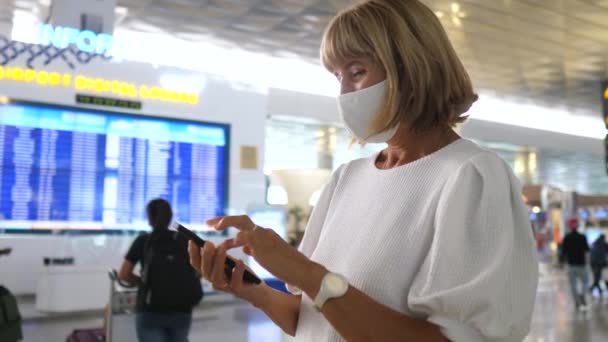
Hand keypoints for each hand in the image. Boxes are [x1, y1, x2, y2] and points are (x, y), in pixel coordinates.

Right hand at [188, 240, 262, 303]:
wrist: (257, 287)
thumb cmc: (241, 272)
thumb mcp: (228, 260)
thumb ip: (218, 254)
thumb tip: (207, 244)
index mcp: (211, 273)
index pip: (197, 265)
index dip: (193, 254)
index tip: (192, 241)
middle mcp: (215, 281)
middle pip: (205, 271)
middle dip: (206, 256)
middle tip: (208, 243)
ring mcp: (226, 287)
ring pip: (217, 277)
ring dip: (219, 262)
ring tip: (222, 248)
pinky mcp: (238, 290)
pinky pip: (235, 283)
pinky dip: (237, 272)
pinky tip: (240, 261)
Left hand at [207, 215, 321, 287]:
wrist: (302, 271)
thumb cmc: (288, 267)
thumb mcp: (269, 257)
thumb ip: (256, 249)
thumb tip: (245, 248)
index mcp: (266, 235)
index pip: (246, 226)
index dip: (231, 226)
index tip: (218, 227)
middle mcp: (264, 232)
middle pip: (241, 218)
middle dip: (224, 219)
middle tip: (209, 223)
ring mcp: (263, 236)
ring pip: (241, 222)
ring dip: (225, 222)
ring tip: (213, 227)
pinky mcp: (262, 244)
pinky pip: (242, 237)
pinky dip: (231, 240)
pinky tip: (224, 245)